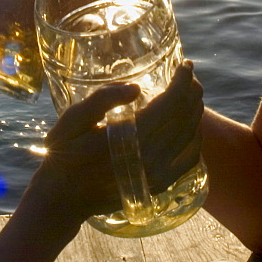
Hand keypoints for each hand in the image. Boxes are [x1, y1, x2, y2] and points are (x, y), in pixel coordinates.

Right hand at [33, 61, 204, 221]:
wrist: (65, 196)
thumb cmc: (65, 153)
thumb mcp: (72, 120)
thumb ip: (102, 100)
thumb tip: (136, 88)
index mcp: (130, 138)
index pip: (170, 104)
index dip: (182, 81)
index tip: (184, 64)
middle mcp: (150, 158)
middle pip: (185, 118)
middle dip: (191, 91)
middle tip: (188, 74)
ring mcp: (158, 175)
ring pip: (191, 137)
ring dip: (196, 111)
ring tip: (191, 93)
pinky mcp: (160, 185)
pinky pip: (189, 159)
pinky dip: (195, 138)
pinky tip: (190, 125)